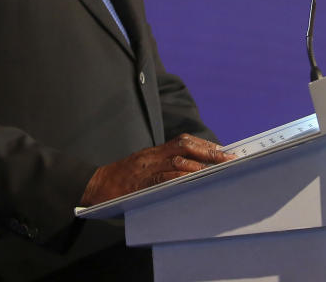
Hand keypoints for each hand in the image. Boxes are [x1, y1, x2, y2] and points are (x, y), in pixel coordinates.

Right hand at [80, 134, 234, 205]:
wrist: (96, 184)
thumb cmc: (122, 179)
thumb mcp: (144, 167)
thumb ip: (164, 167)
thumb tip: (191, 172)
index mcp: (155, 152)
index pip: (184, 142)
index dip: (204, 145)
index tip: (223, 150)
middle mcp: (153, 155)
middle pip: (185, 147)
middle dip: (209, 153)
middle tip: (228, 159)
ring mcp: (146, 168)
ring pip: (177, 161)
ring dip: (199, 166)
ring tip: (217, 171)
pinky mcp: (140, 182)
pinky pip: (163, 177)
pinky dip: (180, 178)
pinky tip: (193, 180)